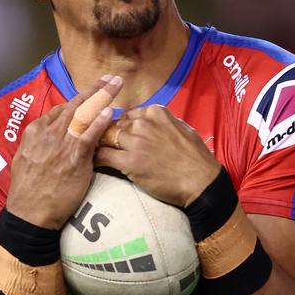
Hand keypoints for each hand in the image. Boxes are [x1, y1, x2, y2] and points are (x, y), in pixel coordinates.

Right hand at [6, 75, 122, 227]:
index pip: (61, 109)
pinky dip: (100, 121)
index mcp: (36, 132)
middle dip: (94, 89)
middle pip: (74, 105)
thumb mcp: (28, 159)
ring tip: (116, 85)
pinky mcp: (73, 158)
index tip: (92, 92)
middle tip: (110, 79)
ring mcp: (60, 144)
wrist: (30, 213)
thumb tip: (55, 138)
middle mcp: (48, 133)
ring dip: (102, 97)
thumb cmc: (29, 191)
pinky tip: (110, 112)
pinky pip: (89, 135)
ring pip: (83, 114)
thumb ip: (42, 144)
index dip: (80, 99)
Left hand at [95, 104, 220, 206]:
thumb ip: (163, 123)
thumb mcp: (182, 129)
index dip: (123, 127)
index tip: (121, 136)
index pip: (128, 115)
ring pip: (106, 138)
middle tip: (106, 147)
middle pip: (115, 125)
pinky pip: (103, 156)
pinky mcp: (129, 162)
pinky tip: (94, 163)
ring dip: (101, 146)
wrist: (200, 182)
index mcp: (156, 113)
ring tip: (94, 154)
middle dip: (110, 136)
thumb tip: (151, 122)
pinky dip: (96, 159)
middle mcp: (144, 123)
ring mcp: (136, 142)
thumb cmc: (195, 158)